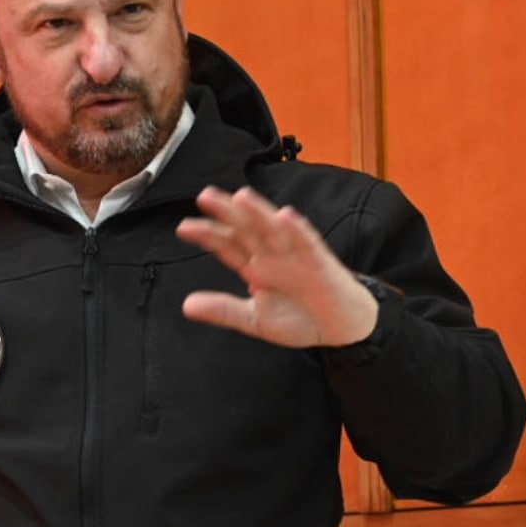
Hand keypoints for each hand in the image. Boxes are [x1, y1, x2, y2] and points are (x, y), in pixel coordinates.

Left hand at [175, 185, 380, 347]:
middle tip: (206, 197)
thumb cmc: (301, 319)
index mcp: (256, 266)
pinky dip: (297, 230)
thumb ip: (223, 310)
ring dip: (259, 212)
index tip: (184, 228)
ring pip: (274, 228)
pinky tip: (285, 217)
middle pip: (246, 228)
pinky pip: (307, 242)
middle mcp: (272, 254)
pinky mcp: (318, 260)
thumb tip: (187, 306)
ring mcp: (294, 254)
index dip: (207, 235)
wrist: (341, 330)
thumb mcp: (254, 319)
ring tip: (241, 198)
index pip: (227, 245)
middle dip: (227, 212)